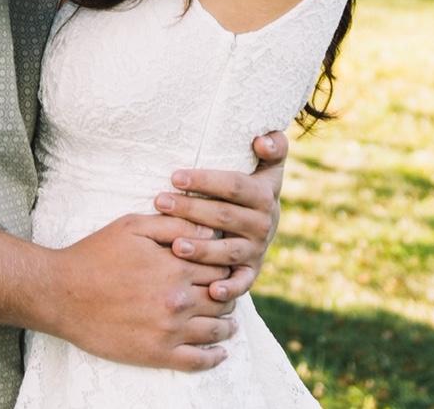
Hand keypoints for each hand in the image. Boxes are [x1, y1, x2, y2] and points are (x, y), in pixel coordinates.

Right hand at [43, 213, 235, 370]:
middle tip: (229, 293)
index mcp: (176, 267)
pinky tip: (220, 352)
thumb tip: (209, 229)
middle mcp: (178, 300)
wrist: (62, 293)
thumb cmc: (96, 254)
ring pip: (216, 329)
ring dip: (227, 324)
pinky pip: (197, 361)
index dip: (225, 264)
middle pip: (223, 298)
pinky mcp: (156, 355)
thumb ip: (175, 224)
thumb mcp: (134, 226)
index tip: (226, 265)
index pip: (220, 266)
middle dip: (228, 293)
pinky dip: (214, 357)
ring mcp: (169, 331)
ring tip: (230, 322)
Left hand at [156, 130, 287, 301]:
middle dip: (190, 209)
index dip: (205, 180)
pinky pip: (242, 283)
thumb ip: (274, 145)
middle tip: (159, 202)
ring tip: (174, 245)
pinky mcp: (251, 271)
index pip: (234, 185)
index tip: (175, 176)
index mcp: (265, 193)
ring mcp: (257, 249)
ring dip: (201, 250)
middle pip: (223, 216)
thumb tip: (260, 141)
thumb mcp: (269, 161)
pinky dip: (229, 289)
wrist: (266, 219)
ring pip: (228, 251)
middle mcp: (264, 223)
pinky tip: (211, 291)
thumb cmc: (254, 182)